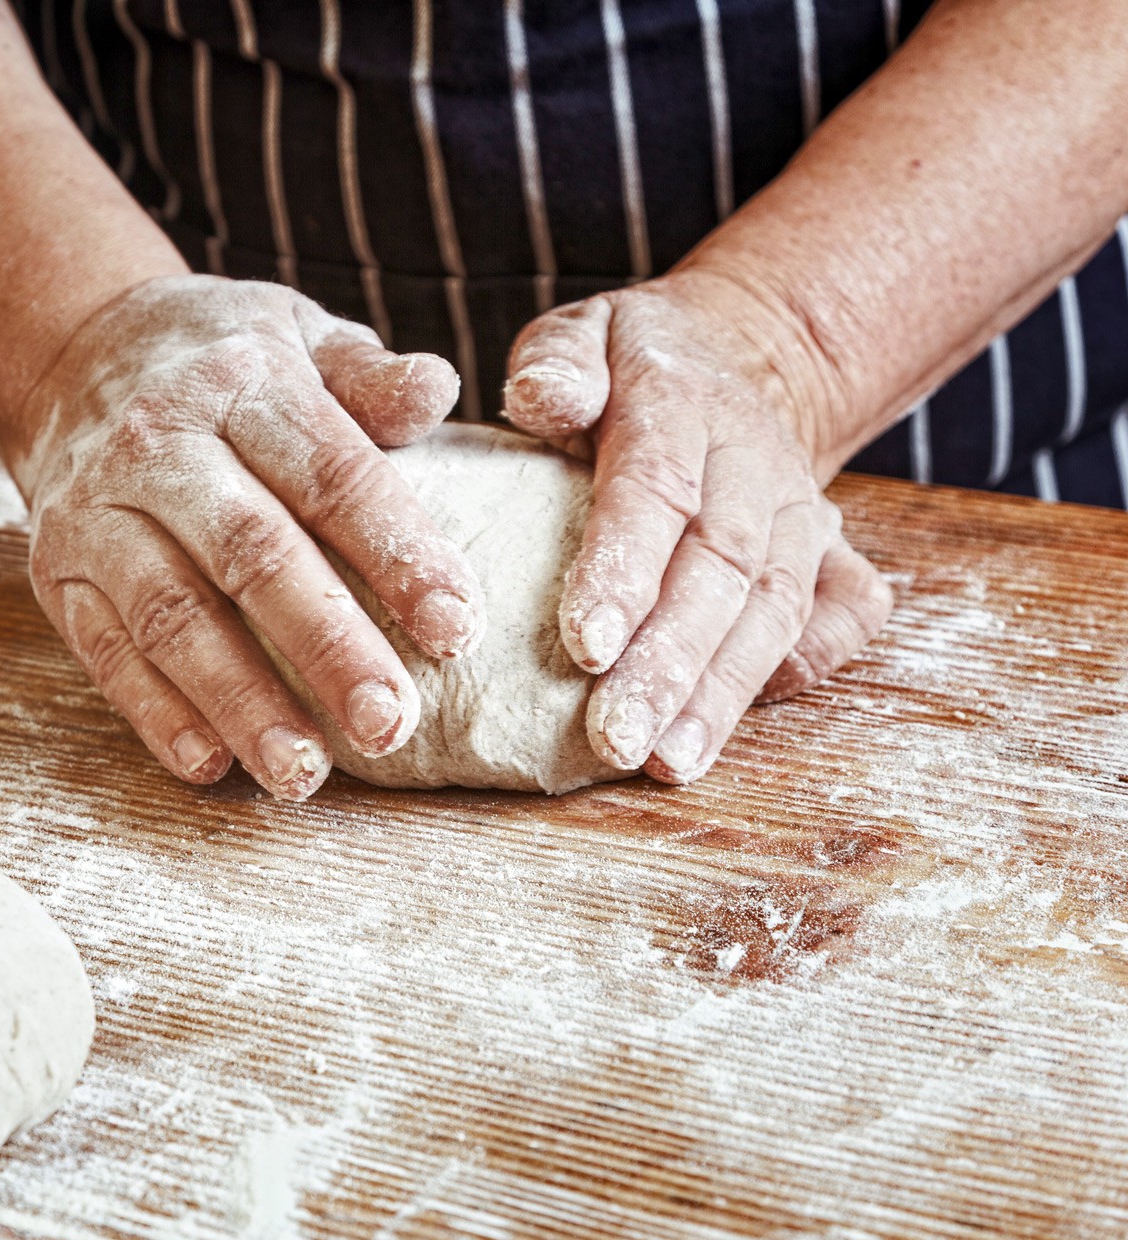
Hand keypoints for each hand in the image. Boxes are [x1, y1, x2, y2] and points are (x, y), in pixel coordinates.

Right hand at [13, 275, 480, 800]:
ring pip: (171, 616)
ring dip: (239, 700)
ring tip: (304, 772)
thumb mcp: (301, 336)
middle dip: (325, 644)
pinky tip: (210, 765)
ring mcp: (98, 513)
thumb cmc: (222, 363)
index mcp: (241, 383)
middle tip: (390, 724)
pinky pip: (103, 650)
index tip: (457, 630)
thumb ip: (369, 375)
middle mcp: (159, 445)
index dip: (397, 554)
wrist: (70, 355)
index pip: (330, 474)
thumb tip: (437, 390)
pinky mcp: (57, 572)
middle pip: (250, 553)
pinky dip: (155, 713)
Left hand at [502, 268, 893, 784]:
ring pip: (772, 609)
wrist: (734, 357)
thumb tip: (544, 403)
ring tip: (668, 762)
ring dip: (721, 693)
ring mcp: (803, 512)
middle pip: (720, 568)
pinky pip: (839, 618)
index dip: (624, 570)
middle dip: (669, 662)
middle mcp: (754, 463)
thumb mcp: (582, 335)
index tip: (585, 645)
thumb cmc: (626, 366)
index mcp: (683, 402)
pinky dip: (800, 673)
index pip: (656, 490)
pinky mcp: (834, 553)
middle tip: (617, 737)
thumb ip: (558, 363)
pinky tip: (731, 728)